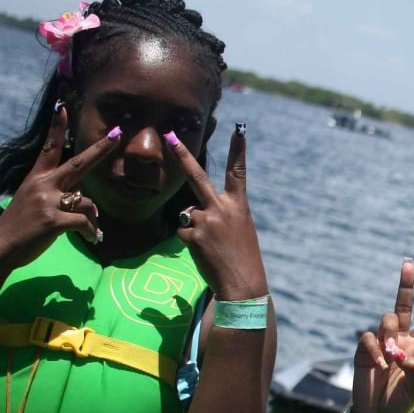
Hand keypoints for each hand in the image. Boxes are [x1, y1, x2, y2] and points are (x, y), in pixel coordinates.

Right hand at [0, 104, 111, 267]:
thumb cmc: (18, 228)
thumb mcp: (32, 203)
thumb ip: (55, 194)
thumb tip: (81, 197)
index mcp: (36, 178)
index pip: (49, 149)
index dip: (56, 128)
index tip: (62, 109)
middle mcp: (43, 185)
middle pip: (79, 163)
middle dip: (101, 148)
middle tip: (118, 134)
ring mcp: (48, 201)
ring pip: (88, 203)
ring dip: (94, 218)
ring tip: (91, 231)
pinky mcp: (54, 220)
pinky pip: (85, 223)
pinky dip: (92, 232)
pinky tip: (92, 239)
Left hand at [166, 123, 267, 299]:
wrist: (242, 283)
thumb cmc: (244, 258)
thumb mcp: (240, 229)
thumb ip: (222, 214)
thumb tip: (195, 210)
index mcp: (239, 206)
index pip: (239, 172)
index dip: (239, 149)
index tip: (239, 129)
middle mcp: (222, 209)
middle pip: (197, 176)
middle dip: (182, 155)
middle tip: (169, 135)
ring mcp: (206, 221)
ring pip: (188, 213)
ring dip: (194, 226)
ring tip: (211, 245)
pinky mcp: (192, 235)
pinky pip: (183, 231)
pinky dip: (190, 241)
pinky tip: (203, 252)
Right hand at [349, 260, 413, 412]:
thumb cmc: (401, 404)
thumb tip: (404, 354)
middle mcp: (401, 340)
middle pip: (403, 305)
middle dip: (405, 284)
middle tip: (408, 263)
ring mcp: (383, 343)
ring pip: (387, 320)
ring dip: (390, 334)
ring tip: (391, 358)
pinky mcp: (365, 349)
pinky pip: (370, 337)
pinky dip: (375, 349)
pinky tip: (379, 365)